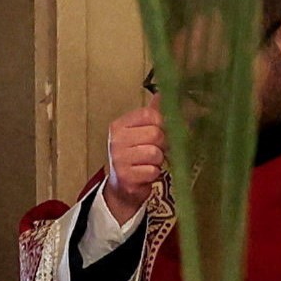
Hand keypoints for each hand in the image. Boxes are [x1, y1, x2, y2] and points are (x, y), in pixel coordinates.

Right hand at [94, 100, 166, 226]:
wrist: (122, 186)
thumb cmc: (133, 156)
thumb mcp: (138, 132)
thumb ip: (151, 113)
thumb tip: (163, 93)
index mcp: (119, 125)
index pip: (150, 114)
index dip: (161, 124)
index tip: (159, 131)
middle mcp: (116, 140)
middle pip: (156, 134)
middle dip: (162, 144)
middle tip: (156, 150)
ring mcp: (119, 159)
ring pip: (156, 153)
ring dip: (158, 160)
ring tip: (149, 162)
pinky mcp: (126, 177)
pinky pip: (153, 171)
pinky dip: (154, 173)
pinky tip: (146, 173)